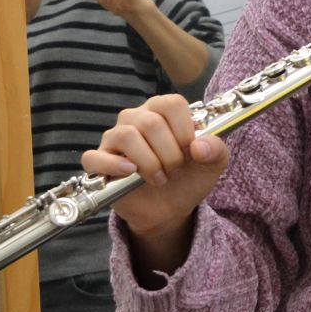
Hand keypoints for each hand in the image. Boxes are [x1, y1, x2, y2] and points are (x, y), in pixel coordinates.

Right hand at [82, 94, 232, 249]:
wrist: (170, 208)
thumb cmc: (188, 177)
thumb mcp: (212, 164)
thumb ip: (216, 150)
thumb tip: (199, 146)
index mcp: (163, 111)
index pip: (171, 103)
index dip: (185, 130)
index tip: (191, 150)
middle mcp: (136, 118)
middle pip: (151, 123)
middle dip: (170, 153)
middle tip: (175, 169)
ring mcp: (114, 138)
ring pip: (126, 136)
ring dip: (149, 162)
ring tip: (159, 177)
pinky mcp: (98, 161)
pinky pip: (95, 157)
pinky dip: (114, 165)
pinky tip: (131, 173)